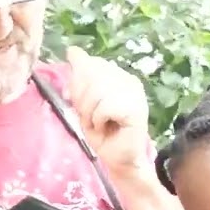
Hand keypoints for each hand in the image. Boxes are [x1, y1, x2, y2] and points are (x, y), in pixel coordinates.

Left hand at [64, 46, 151, 175]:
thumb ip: (80, 79)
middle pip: (91, 75)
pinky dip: (98, 120)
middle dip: (83, 101)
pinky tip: (107, 128)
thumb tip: (72, 50)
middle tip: (91, 119)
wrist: (119, 160)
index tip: (80, 104)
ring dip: (90, 113)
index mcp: (117, 75)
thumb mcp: (84, 103)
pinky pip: (105, 106)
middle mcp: (128, 79)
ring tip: (98, 124)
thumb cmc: (102, 134)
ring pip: (97, 90)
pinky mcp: (136, 107)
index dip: (79, 85)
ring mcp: (134, 92)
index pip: (90, 64)